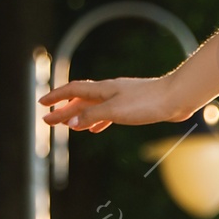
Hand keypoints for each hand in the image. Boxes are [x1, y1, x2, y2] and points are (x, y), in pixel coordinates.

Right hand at [39, 73, 187, 132]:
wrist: (177, 98)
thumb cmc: (148, 103)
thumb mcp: (116, 111)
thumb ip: (93, 115)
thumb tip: (72, 120)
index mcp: (103, 89)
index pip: (73, 90)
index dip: (56, 97)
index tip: (41, 104)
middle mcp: (110, 91)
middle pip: (81, 100)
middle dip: (64, 111)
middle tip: (48, 122)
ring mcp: (122, 98)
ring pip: (94, 107)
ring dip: (79, 116)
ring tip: (69, 127)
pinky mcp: (133, 106)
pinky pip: (108, 113)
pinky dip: (97, 120)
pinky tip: (95, 129)